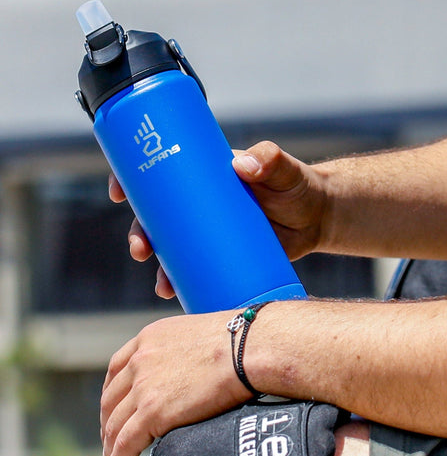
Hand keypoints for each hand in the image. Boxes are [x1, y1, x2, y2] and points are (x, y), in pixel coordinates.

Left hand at [99, 312, 251, 455]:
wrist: (250, 348)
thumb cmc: (240, 341)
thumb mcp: (197, 334)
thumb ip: (181, 352)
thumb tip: (191, 371)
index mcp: (149, 338)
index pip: (117, 370)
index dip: (112, 395)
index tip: (113, 411)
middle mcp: (140, 360)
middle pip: (111, 401)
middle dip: (108, 425)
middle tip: (112, 443)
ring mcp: (143, 387)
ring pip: (115, 426)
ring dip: (110, 450)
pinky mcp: (153, 411)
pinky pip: (125, 444)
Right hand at [109, 141, 329, 299]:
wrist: (319, 218)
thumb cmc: (298, 186)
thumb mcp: (284, 169)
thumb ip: (269, 159)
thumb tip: (243, 165)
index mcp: (205, 176)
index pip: (159, 173)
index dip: (132, 180)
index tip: (118, 191)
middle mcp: (199, 204)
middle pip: (155, 217)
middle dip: (139, 234)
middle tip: (141, 250)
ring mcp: (208, 232)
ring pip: (170, 248)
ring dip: (156, 266)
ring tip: (161, 283)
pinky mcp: (221, 256)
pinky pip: (191, 271)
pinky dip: (179, 283)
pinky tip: (175, 296)